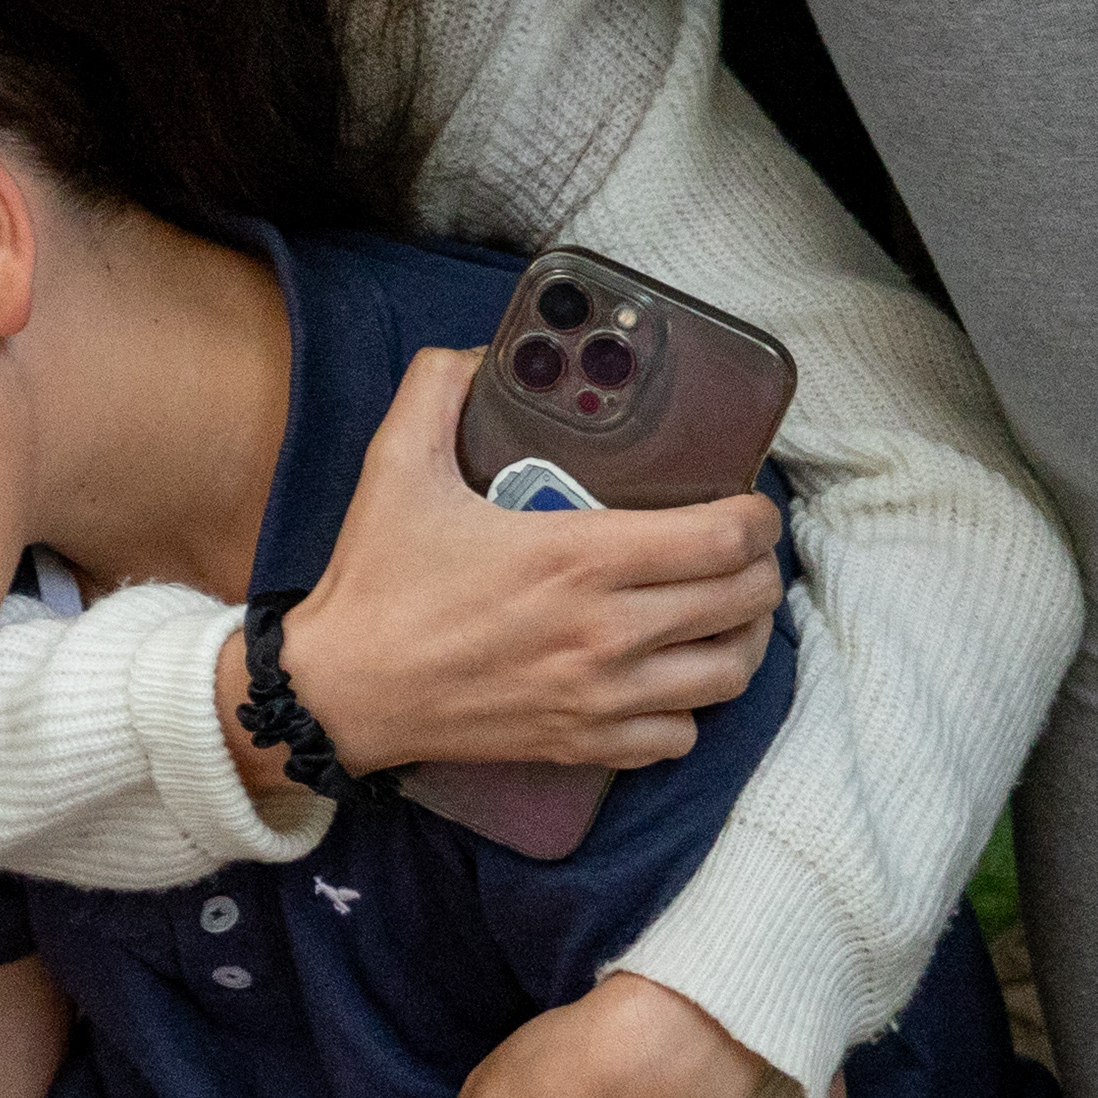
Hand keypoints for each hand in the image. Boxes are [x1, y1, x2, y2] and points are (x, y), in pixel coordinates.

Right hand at [272, 349, 780, 773]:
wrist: (339, 691)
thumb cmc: (374, 583)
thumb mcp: (397, 467)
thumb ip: (437, 391)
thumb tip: (474, 353)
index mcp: (580, 556)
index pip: (725, 537)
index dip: (755, 516)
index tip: (742, 503)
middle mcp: (607, 631)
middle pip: (746, 602)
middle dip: (758, 569)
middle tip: (737, 552)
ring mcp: (600, 695)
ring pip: (730, 673)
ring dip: (740, 640)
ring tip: (722, 616)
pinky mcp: (583, 744)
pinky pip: (680, 736)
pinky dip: (688, 709)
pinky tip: (668, 680)